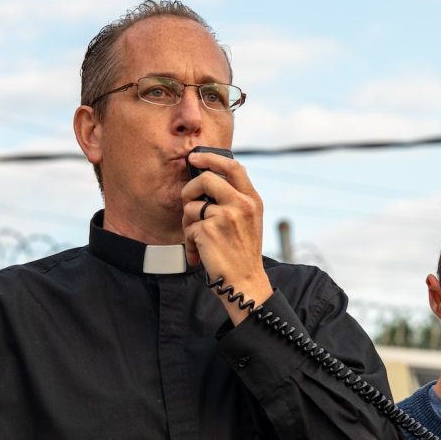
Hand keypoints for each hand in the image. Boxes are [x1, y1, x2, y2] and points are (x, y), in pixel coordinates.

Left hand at [181, 150, 271, 322]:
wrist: (244, 282)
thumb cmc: (243, 252)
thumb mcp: (249, 220)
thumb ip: (236, 198)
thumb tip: (211, 177)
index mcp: (253, 200)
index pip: (233, 167)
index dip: (211, 158)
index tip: (195, 157)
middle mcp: (241, 205)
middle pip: (205, 179)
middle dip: (190, 191)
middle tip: (188, 203)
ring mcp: (225, 217)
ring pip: (192, 206)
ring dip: (189, 223)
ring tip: (200, 238)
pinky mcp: (208, 230)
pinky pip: (187, 227)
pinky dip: (189, 241)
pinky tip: (199, 253)